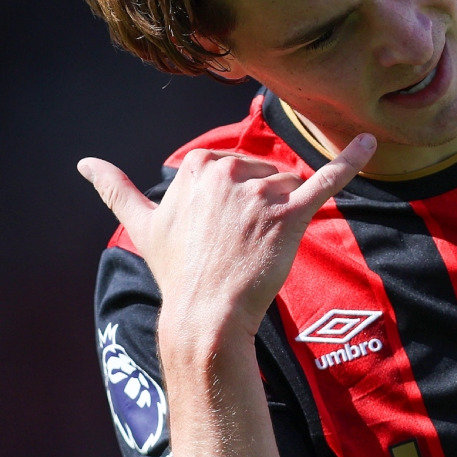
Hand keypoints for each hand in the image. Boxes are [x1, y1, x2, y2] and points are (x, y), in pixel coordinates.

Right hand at [77, 135, 374, 349]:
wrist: (204, 315)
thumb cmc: (176, 272)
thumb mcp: (141, 225)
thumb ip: (115, 189)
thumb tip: (84, 163)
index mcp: (197, 168)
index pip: (232, 168)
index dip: (233, 201)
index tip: (221, 231)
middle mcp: (226, 175)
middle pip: (262, 175)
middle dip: (258, 206)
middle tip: (239, 246)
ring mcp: (259, 195)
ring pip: (287, 187)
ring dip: (281, 215)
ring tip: (259, 249)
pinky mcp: (289, 216)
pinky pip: (325, 180)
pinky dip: (351, 160)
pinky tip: (372, 141)